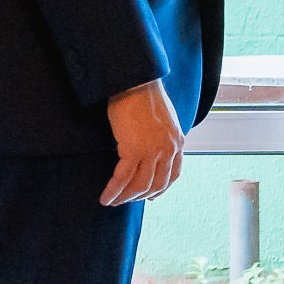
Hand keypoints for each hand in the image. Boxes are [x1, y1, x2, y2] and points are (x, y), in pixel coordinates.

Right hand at [101, 78, 183, 205]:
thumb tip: (149, 146)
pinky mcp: (134, 150)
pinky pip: (122, 178)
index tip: (151, 196)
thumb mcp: (161, 118)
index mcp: (177, 141)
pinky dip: (113, 191)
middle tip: (125, 200)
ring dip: (125, 197)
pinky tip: (106, 197)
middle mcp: (168, 149)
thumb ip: (160, 135)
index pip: (173, 174)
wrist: (134, 81)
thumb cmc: (143, 94)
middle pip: (156, 184)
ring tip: (112, 202)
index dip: (161, 188)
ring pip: (139, 185)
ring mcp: (152, 151)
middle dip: (140, 196)